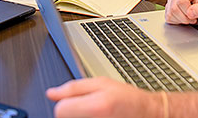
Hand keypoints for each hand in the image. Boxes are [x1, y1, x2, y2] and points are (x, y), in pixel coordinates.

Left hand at [46, 77, 161, 117]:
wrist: (146, 114)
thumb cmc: (127, 99)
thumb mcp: (102, 83)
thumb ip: (74, 88)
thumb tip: (51, 93)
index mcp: (94, 107)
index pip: (60, 110)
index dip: (67, 103)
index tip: (78, 101)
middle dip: (73, 111)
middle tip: (90, 107)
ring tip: (95, 114)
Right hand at [165, 0, 197, 24]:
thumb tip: (190, 13)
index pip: (181, 1)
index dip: (187, 12)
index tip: (195, 16)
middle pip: (174, 8)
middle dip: (184, 18)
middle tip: (193, 19)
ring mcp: (171, 0)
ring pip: (170, 14)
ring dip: (181, 20)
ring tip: (189, 18)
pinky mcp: (168, 8)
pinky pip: (168, 18)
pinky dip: (176, 22)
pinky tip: (183, 19)